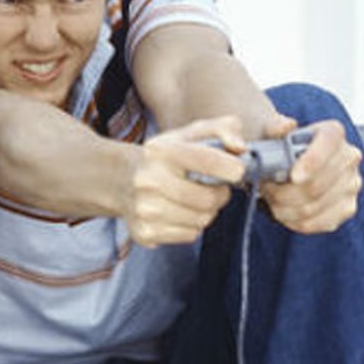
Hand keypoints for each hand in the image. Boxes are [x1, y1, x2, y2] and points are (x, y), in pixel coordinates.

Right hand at [124, 116, 247, 246]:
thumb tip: (240, 147)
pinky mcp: (145, 233)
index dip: (232, 168)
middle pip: (208, 199)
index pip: (208, 161)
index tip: (235, 171)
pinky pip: (190, 235)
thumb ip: (223, 128)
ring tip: (196, 200)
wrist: (123, 180)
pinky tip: (181, 213)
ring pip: (201, 220)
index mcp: (160, 152)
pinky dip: (192, 226)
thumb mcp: (191, 134)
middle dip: (220, 195)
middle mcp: (148, 181)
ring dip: (207, 211)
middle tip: (214, 189)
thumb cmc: (166, 157)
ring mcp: (144, 210)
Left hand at [260, 117, 362, 233]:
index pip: (328, 143)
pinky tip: (283, 212)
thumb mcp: (272, 133)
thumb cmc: (280, 149)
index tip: (292, 176)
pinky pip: (317, 222)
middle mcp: (349, 157)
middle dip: (284, 192)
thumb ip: (275, 127)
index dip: (312, 161)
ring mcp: (351, 184)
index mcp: (333, 133)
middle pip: (316, 184)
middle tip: (265, 190)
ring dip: (284, 208)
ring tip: (270, 200)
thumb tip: (285, 126)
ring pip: (313, 207)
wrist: (289, 165)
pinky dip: (293, 221)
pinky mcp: (347, 208)